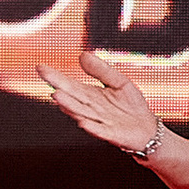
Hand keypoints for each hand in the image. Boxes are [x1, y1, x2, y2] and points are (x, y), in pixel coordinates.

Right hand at [36, 49, 160, 156]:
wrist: (147, 128)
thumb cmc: (131, 106)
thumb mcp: (119, 82)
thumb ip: (101, 70)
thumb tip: (82, 54)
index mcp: (90, 96)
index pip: (70, 85)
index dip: (55, 77)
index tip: (40, 68)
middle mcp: (91, 109)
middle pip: (72, 97)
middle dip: (58, 88)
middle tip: (46, 78)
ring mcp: (99, 122)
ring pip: (81, 113)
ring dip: (69, 106)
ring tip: (57, 95)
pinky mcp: (111, 134)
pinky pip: (100, 131)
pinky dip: (92, 128)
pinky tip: (83, 123)